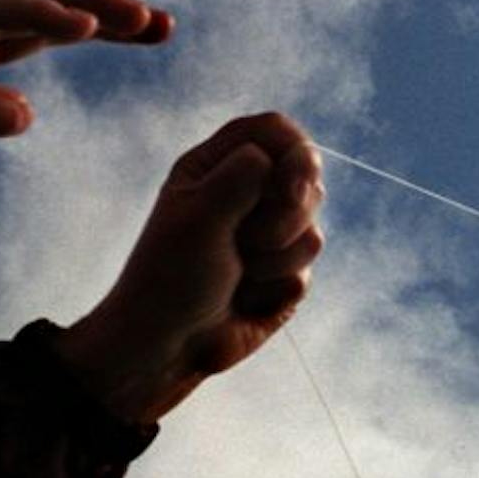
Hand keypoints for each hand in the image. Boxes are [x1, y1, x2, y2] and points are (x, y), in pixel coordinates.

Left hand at [51, 113, 323, 425]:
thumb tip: (287, 157)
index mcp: (216, 167)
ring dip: (275, 259)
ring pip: (311, 229)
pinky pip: (307, 271)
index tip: (290, 183)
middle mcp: (247, 195)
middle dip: (286, 214)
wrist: (167, 346)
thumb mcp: (200, 215)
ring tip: (237, 274)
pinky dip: (275, 287)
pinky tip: (245, 299)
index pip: (274, 132)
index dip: (294, 150)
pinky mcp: (282, 275)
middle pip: (306, 176)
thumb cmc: (170, 276)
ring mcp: (268, 236)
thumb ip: (245, 175)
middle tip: (246, 240)